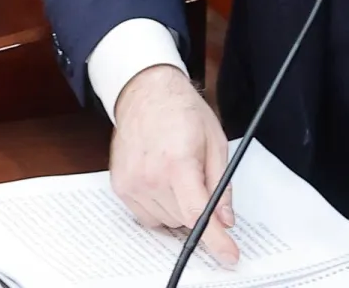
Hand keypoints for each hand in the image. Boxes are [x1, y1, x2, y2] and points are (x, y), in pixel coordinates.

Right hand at [109, 63, 238, 265]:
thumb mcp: (215, 142)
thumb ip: (221, 184)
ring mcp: (131, 183)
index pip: (197, 214)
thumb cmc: (182, 111)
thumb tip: (226, 219)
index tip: (229, 255)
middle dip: (198, 208)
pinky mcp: (120, 186)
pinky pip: (147, 216)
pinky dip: (160, 206)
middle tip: (198, 177)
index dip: (216, 241)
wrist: (146, 93)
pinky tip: (163, 180)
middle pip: (183, 220)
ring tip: (178, 173)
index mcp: (177, 162)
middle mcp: (150, 176)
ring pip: (166, 221)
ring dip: (178, 208)